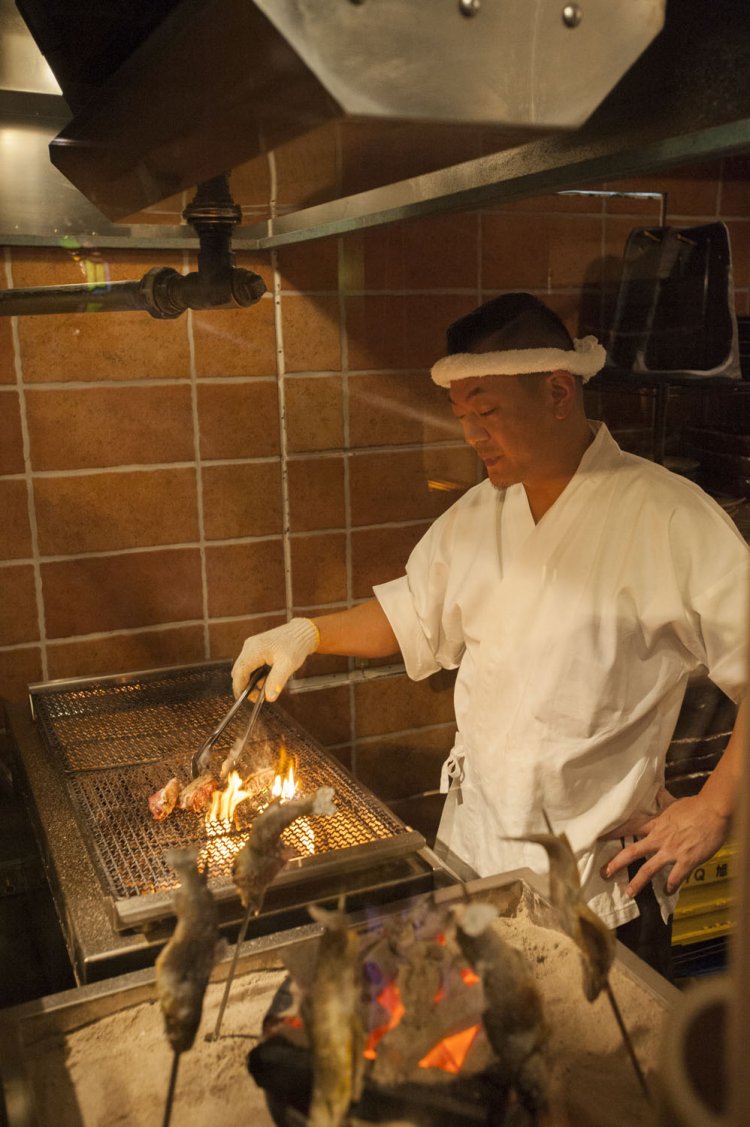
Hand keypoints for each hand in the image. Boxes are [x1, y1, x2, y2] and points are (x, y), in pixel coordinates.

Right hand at [231, 618, 318, 700]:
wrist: (302, 632)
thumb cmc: (296, 645)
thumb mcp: (288, 665)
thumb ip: (277, 681)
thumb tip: (269, 698)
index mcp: (253, 650)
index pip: (239, 673)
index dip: (240, 688)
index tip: (247, 700)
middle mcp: (249, 647)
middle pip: (239, 671)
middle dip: (245, 686)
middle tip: (258, 697)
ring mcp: (252, 646)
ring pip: (244, 668)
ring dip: (251, 680)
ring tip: (266, 686)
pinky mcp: (256, 648)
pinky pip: (250, 664)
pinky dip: (255, 673)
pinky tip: (267, 677)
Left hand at [599, 787, 730, 897]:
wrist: (713, 812)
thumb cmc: (695, 806)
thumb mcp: (675, 802)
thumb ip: (663, 799)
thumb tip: (657, 789)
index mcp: (655, 824)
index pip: (629, 828)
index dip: (613, 833)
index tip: (599, 838)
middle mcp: (659, 838)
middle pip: (632, 852)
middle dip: (616, 863)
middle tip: (604, 873)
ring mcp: (671, 851)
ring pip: (649, 869)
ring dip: (637, 882)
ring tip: (629, 893)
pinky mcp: (686, 861)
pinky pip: (675, 877)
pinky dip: (671, 886)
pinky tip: (668, 892)